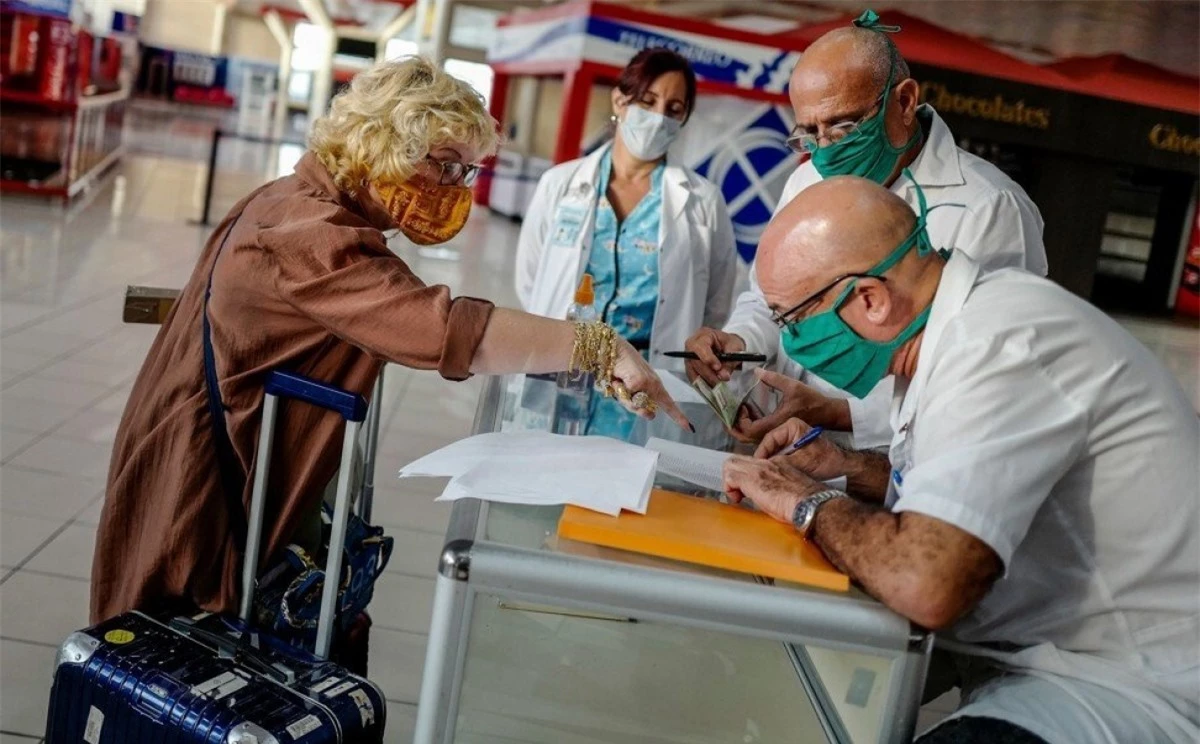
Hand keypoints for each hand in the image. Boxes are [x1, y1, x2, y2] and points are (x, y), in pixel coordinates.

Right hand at [611, 337, 692, 430]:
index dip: (678, 417)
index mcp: (654, 387)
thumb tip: (651, 415)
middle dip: (633, 407)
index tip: (689, 427)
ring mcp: (647, 383)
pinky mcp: (638, 382)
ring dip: (623, 398)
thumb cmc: (621, 370)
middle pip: (646, 411)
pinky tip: (618, 378)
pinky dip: (618, 389)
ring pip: (635, 405)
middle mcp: (653, 385)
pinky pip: (626, 396)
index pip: (669, 405)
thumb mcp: (630, 390)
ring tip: (619, 382)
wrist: (613, 350)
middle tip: (624, 392)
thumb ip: (637, 403)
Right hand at [683, 327, 745, 384]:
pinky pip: (692, 377)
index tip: (718, 367)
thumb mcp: (735, 349)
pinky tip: (711, 386)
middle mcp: (693, 344)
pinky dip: (702, 383)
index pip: (699, 346)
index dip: (707, 358)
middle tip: (720, 380)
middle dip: (707, 372)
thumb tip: (723, 376)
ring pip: (692, 370)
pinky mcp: (690, 367)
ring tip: (718, 384)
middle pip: (694, 360)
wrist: (728, 347)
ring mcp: (689, 356)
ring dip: (705, 380)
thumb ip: (730, 362)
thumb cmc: (731, 344)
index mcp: (704, 335)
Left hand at [722, 455, 824, 523]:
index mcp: (777, 464)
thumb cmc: (805, 501)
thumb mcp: (789, 488)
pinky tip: (737, 499)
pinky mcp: (752, 480)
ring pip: (730, 465)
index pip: (752, 462)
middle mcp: (766, 463)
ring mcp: (758, 470)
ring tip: (737, 496)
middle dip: (732, 476)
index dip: (744, 475)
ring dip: (729, 481)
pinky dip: (729, 488)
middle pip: (737, 460)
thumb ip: (776, 487)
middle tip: (738, 493)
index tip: (746, 490)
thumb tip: (766, 497)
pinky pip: (730, 477)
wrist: (810, 503)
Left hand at [730, 369, 849, 443]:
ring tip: (738, 410)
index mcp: (776, 422)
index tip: (740, 407)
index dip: (740, 421)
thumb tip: (757, 371)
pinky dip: (749, 426)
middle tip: (729, 412)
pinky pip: (757, 434)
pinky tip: (750, 411)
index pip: (750, 429)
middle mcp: (773, 431)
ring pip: (750, 438)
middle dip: (734, 427)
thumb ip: (773, 378)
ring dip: (740, 426)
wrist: (826, 413)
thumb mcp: (792, 385)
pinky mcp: (776, 432)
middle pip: (745, 438)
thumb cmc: (811, 400)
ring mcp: (775, 433)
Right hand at [755, 417, 847, 481]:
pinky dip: (778, 468)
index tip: (755, 468)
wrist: (845, 471)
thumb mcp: (798, 463)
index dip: (760, 455)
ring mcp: (793, 442)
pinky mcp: (796, 452)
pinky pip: (781, 459)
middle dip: (764, 461)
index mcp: (792, 426)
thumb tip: (758, 469)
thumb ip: (777, 464)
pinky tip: (775, 478)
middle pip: (769, 447)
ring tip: (765, 478)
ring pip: (774, 454)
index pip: (768, 439)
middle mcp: (791, 431)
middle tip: (758, 475)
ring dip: (770, 466)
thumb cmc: (827, 463)